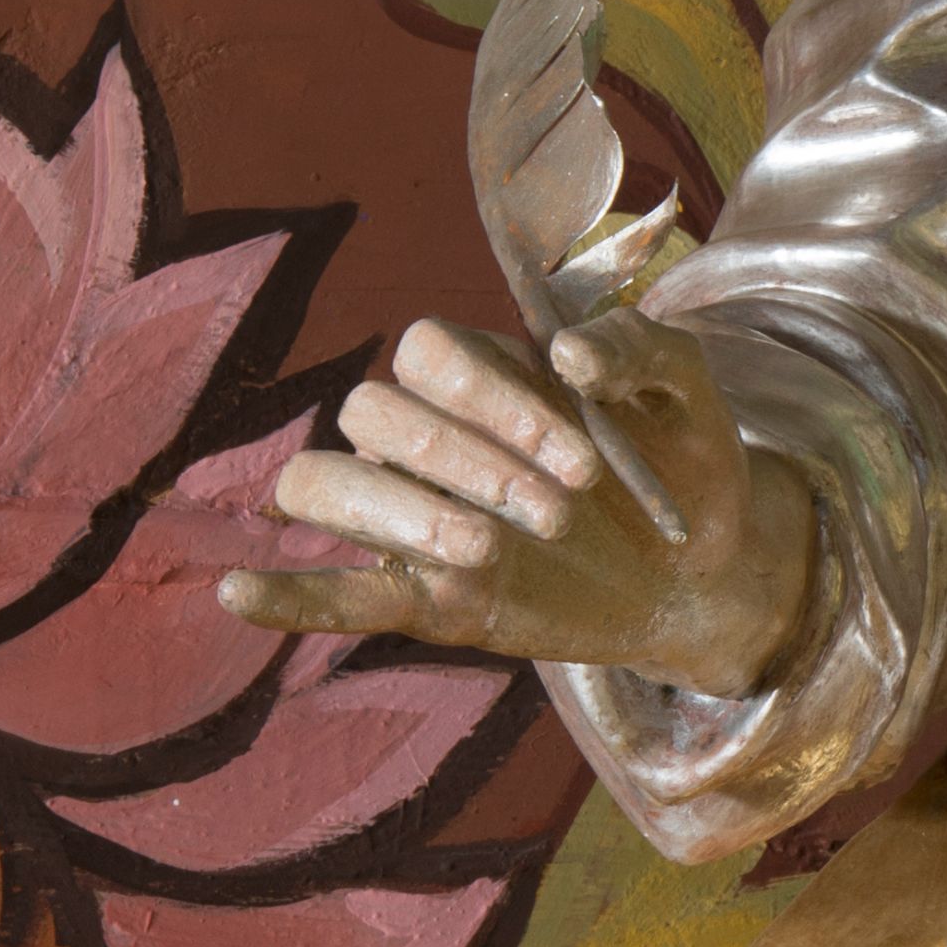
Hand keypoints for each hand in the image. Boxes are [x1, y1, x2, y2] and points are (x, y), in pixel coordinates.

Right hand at [216, 314, 812, 698]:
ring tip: (483, 547)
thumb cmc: (682, 471)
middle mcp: (428, 436)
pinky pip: (332, 588)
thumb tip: (568, 350)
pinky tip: (238, 593)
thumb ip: (639, 351)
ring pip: (328, 482)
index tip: (580, 458)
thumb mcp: (686, 398)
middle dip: (467, 461)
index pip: (427, 354)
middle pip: (376, 415)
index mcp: (479, 374)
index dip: (489, 399)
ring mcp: (414, 516)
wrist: (708, 575)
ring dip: (396, 510)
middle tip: (562, 515)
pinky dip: (284, 593)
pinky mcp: (423, 596)